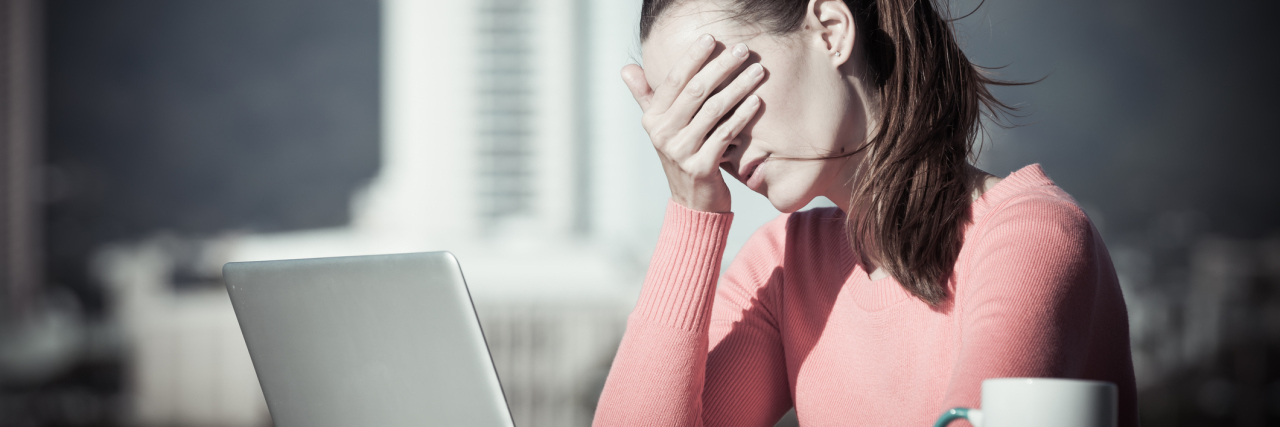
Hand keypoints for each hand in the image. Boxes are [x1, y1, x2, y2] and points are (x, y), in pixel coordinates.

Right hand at [622, 34, 764, 212]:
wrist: (693, 203)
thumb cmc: (681, 157)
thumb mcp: (660, 128)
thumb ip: (645, 97)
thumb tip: (626, 69)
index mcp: (652, 120)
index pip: (672, 80)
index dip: (692, 57)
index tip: (711, 38)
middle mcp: (663, 134)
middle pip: (696, 91)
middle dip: (721, 66)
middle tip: (744, 49)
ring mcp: (681, 151)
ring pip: (714, 109)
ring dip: (739, 87)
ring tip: (758, 71)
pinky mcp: (701, 167)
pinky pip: (726, 133)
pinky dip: (743, 115)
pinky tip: (757, 100)